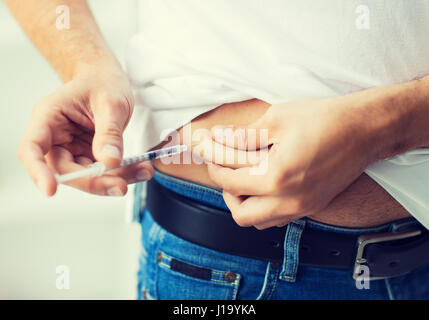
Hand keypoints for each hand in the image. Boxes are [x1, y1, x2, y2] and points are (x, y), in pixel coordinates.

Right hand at [18, 66, 152, 195]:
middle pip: (65, 170)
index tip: (50, 190)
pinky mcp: (88, 155)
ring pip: (86, 175)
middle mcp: (56, 137)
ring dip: (113, 179)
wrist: (108, 79)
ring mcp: (72, 148)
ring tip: (143, 172)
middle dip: (94, 182)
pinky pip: (102, 172)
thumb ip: (109, 132)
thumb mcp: (111, 103)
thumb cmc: (102, 82)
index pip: (32, 149)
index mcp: (49, 118)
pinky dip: (122, 173)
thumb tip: (109, 162)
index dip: (38, 172)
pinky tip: (140, 169)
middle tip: (122, 185)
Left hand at [197, 98, 373, 228]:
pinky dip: (260, 206)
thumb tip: (217, 140)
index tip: (203, 143)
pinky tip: (261, 184)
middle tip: (221, 162)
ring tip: (240, 175)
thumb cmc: (325, 119)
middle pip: (238, 208)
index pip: (228, 174)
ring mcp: (301, 207)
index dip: (210, 155)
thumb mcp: (276, 119)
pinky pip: (274, 218)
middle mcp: (288, 200)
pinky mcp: (310, 207)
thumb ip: (242, 136)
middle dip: (223, 183)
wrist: (365, 129)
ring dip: (241, 200)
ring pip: (255, 220)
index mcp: (277, 176)